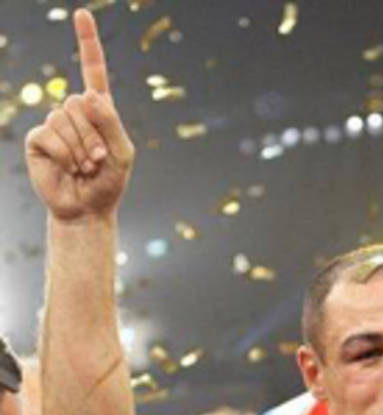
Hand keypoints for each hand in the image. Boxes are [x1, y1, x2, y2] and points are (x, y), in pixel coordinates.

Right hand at [26, 9, 133, 221]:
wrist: (88, 207)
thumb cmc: (109, 181)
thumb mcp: (123, 152)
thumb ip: (110, 121)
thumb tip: (86, 94)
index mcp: (99, 110)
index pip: (93, 70)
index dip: (87, 42)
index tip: (82, 13)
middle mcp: (75, 112)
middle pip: (82, 104)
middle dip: (94, 135)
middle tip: (99, 160)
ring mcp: (54, 124)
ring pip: (65, 120)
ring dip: (81, 148)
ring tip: (86, 167)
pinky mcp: (38, 140)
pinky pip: (49, 136)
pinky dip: (64, 155)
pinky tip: (68, 168)